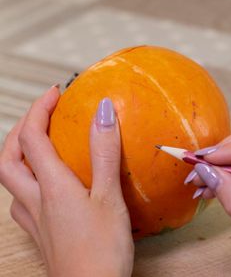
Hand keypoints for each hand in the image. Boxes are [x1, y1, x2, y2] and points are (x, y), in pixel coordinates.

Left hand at [0, 86, 133, 276]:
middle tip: (42, 115)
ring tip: (41, 144)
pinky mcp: (41, 234)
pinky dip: (28, 182)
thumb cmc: (102, 250)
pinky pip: (22, 201)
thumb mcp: (110, 197)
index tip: (56, 92)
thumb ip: (104, 152)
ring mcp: (34, 219)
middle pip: (7, 157)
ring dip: (19, 155)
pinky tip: (46, 187)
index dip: (39, 109)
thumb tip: (102, 110)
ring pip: (10, 180)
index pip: (31, 137)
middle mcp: (34, 200)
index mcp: (52, 186)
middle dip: (20, 130)